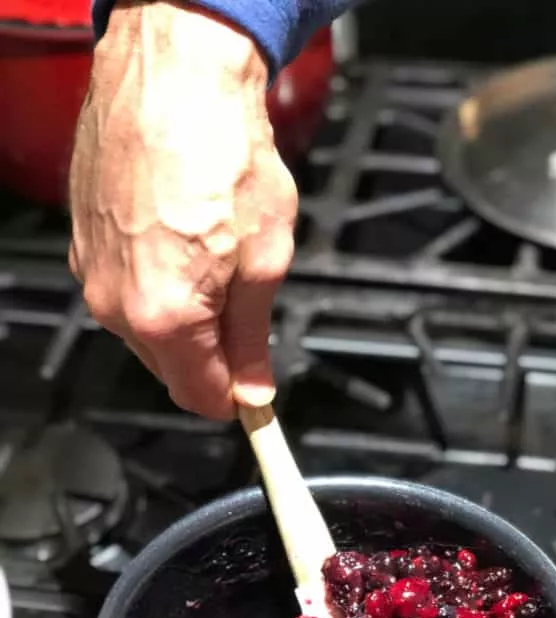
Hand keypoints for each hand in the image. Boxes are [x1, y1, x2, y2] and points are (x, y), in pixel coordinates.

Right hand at [69, 1, 296, 418]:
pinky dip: (159, 278)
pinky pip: (126, 286)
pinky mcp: (83, 241)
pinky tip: (185, 237)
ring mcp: (91, 270)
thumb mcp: (265, 260)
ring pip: (148, 327)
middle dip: (212, 354)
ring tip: (216, 256)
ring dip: (186, 312)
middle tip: (247, 310)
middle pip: (171, 366)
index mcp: (163, 317)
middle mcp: (115, 303)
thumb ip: (254, 336)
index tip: (256, 397)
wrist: (174, 72)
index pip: (200, 395)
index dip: (234, 400)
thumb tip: (253, 388)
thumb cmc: (222, 152)